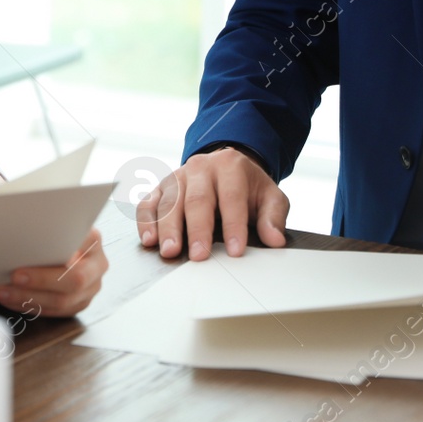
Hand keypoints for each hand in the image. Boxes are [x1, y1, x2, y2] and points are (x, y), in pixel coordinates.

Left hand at [0, 225, 107, 317]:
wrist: (57, 243)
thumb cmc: (49, 229)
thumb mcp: (50, 220)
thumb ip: (44, 225)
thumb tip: (18, 224)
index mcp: (93, 239)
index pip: (78, 247)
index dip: (54, 253)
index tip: (26, 257)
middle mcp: (97, 264)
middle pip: (75, 279)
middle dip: (40, 281)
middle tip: (14, 277)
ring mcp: (91, 286)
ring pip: (63, 301)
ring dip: (28, 298)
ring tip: (3, 292)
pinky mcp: (80, 302)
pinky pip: (56, 312)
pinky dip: (30, 306)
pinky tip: (10, 299)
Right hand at [136, 146, 288, 258]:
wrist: (226, 168)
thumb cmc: (248, 188)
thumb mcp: (269, 197)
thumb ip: (273, 217)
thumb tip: (275, 239)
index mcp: (230, 166)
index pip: (232, 197)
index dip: (234, 225)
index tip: (235, 251)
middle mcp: (200, 167)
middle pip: (197, 199)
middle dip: (197, 230)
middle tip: (199, 255)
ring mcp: (177, 176)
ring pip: (170, 202)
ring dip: (168, 228)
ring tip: (170, 252)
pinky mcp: (161, 188)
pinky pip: (149, 203)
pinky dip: (147, 221)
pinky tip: (149, 240)